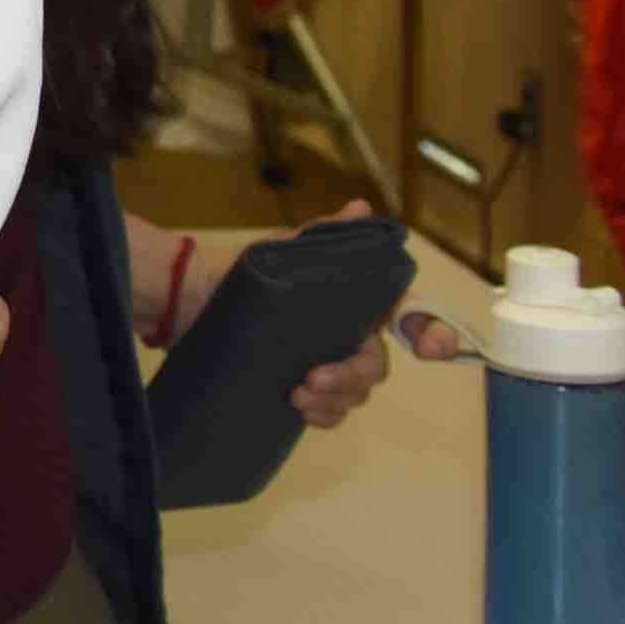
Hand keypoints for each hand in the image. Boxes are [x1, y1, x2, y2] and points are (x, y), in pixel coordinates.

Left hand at [164, 201, 457, 428]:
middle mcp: (349, 335)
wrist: (192, 300)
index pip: (410, 318)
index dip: (432, 332)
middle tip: (314, 378)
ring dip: (335, 399)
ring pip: (355, 392)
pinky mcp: (302, 387)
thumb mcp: (283, 249)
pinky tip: (301, 411)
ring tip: (297, 395)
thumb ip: (324, 234)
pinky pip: (330, 410)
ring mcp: (326, 363)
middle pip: (376, 365)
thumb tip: (360, 209)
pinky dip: (322, 415)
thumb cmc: (244, 271)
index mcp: (357, 302)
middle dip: (353, 375)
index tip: (430, 348)